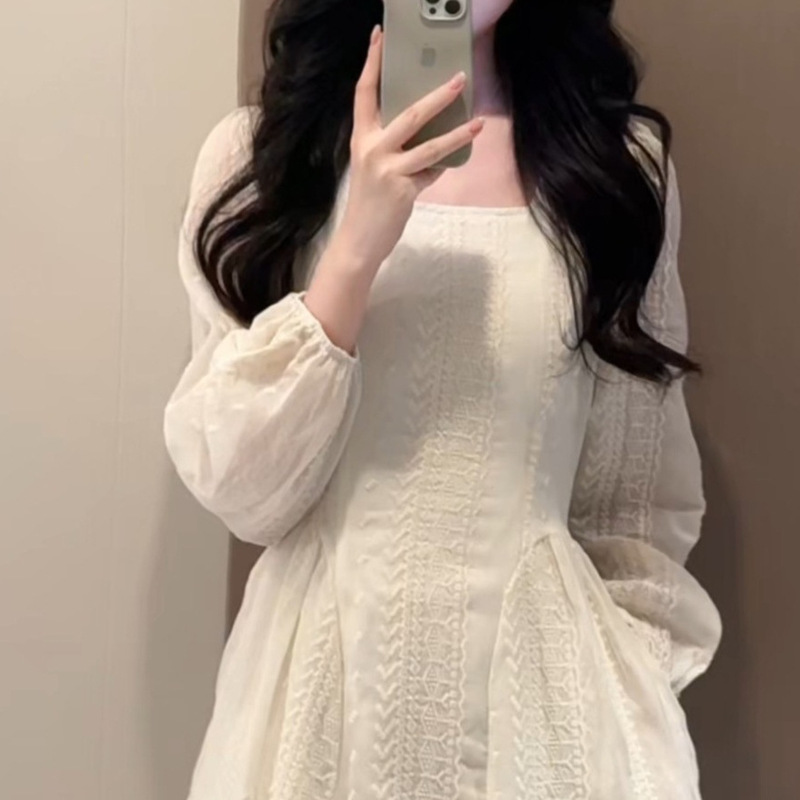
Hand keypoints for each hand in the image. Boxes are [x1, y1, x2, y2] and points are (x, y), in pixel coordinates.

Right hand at [336, 24, 485, 268]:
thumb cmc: (369, 204)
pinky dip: (444, 167)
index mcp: (361, 139)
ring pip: (430, 144)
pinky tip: (456, 159)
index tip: (380, 36)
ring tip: (478, 122)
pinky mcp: (403, 189)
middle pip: (408, 113)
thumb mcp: (375, 168)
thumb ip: (396, 148)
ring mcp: (387, 169)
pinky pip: (433, 171)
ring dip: (458, 132)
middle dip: (437, 95)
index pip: (364, 93)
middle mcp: (371, 149)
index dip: (372, 63)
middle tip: (459, 78)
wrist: (359, 241)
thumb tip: (432, 134)